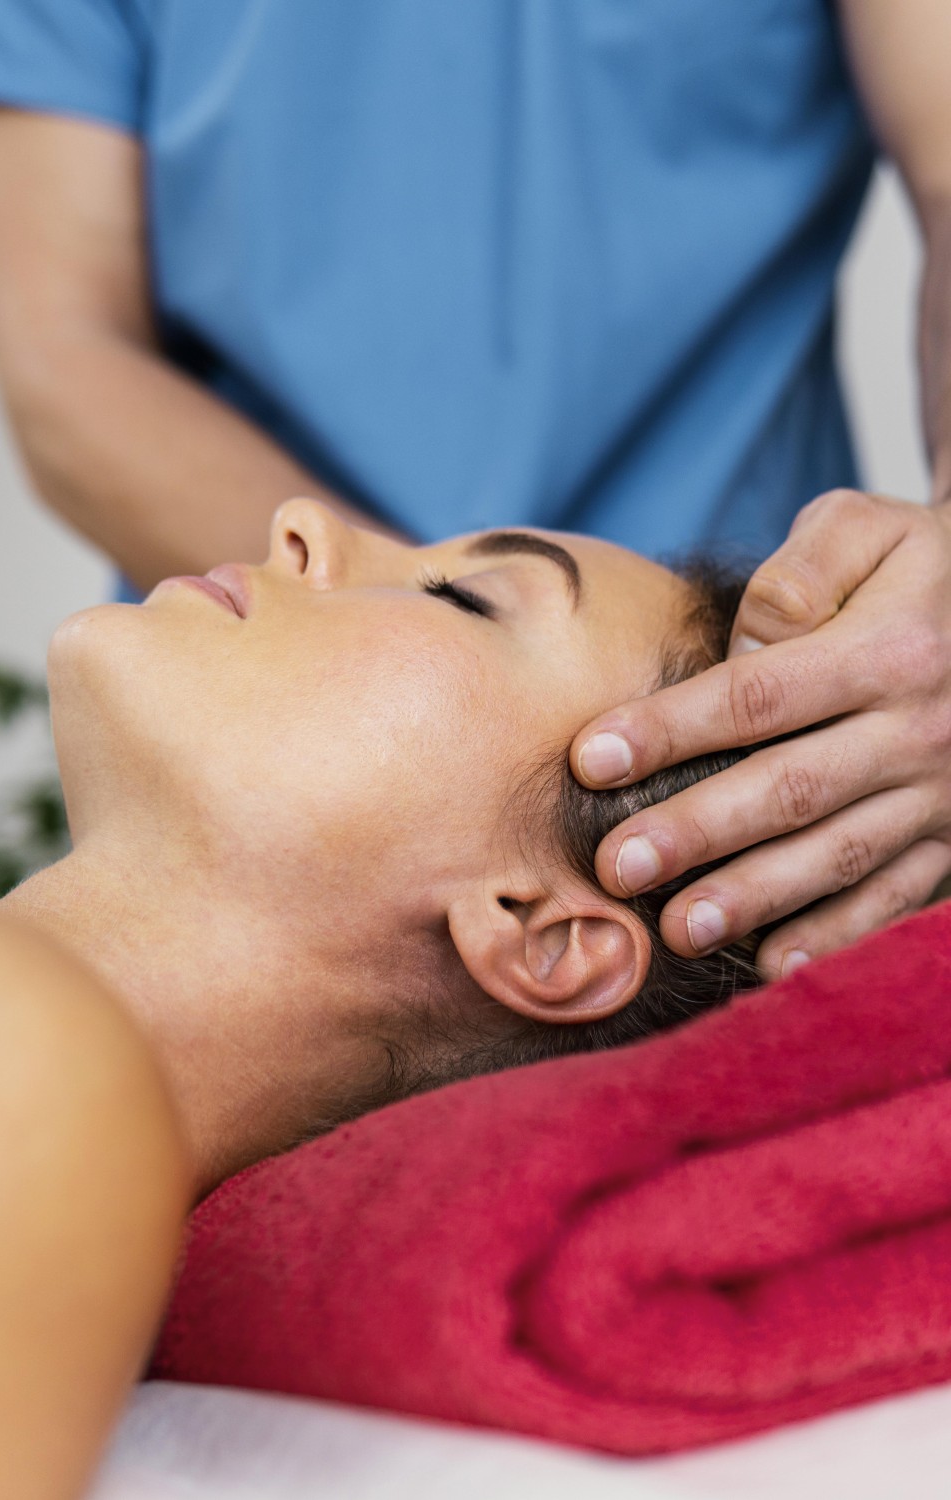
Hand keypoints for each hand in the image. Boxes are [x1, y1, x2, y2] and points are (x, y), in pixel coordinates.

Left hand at [570, 489, 950, 978]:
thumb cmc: (918, 565)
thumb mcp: (867, 527)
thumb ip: (797, 575)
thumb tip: (739, 649)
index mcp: (886, 649)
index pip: (759, 697)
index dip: (671, 731)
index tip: (590, 760)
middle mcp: (915, 729)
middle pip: (790, 789)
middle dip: (697, 831)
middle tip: (617, 866)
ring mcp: (939, 793)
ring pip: (838, 854)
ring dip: (755, 897)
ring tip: (679, 929)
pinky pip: (896, 894)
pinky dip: (839, 935)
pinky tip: (776, 965)